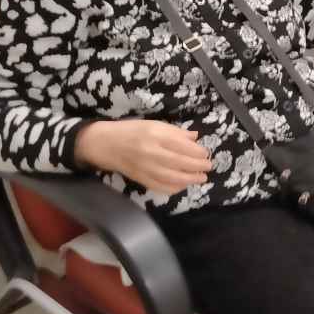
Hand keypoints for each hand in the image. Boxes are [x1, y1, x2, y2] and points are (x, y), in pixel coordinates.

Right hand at [75, 120, 212, 194]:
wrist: (105, 145)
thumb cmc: (132, 131)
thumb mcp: (154, 124)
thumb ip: (175, 131)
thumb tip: (195, 137)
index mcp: (155, 135)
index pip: (182, 146)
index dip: (197, 152)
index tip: (205, 154)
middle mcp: (152, 153)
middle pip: (180, 163)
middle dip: (198, 166)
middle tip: (208, 167)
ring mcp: (146, 169)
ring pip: (173, 178)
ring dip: (191, 179)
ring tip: (202, 178)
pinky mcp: (141, 180)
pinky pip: (162, 187)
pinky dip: (175, 188)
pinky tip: (184, 185)